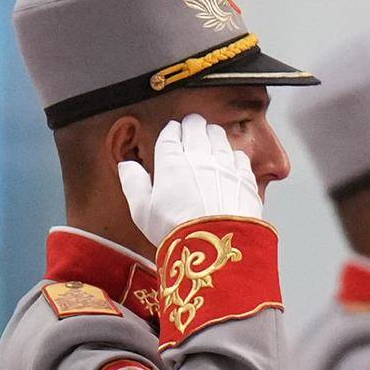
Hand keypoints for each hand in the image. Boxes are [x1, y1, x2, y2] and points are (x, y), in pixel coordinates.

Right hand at [119, 115, 266, 248]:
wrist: (215, 245)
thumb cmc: (175, 230)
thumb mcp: (142, 211)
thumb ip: (133, 183)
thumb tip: (126, 166)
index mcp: (171, 161)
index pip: (170, 134)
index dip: (171, 131)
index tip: (171, 132)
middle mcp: (199, 156)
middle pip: (196, 128)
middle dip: (192, 125)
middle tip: (190, 127)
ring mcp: (224, 164)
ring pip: (218, 136)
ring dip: (212, 134)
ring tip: (209, 136)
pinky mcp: (244, 176)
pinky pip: (238, 155)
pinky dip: (232, 153)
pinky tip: (229, 159)